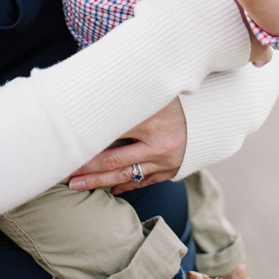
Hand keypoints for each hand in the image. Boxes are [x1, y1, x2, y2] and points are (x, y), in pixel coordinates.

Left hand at [68, 98, 186, 194]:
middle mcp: (159, 143)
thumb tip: (90, 90)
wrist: (213, 112)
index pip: (110, 134)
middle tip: (65, 176)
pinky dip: (126, 185)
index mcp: (150, 120)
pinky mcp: (172, 170)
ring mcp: (166, 160)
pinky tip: (109, 188)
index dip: (85, 143)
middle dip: (86, 169)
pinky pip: (144, 182)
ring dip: (99, 182)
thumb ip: (124, 94)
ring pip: (126, 175)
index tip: (66, 148)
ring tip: (77, 185)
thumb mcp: (150, 91)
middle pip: (113, 161)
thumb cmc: (173, 95)